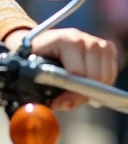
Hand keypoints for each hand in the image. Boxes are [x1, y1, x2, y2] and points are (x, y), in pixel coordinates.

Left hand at [3, 28, 118, 110]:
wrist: (37, 42)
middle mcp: (82, 38)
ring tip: (76, 92)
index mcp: (63, 40)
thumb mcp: (32, 73)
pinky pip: (111, 73)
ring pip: (105, 76)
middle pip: (95, 76)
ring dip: (93, 89)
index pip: (78, 72)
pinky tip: (87, 85)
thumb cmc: (32, 58)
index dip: (71, 92)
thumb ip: (44, 90)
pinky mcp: (105, 48)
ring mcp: (95, 42)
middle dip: (82, 93)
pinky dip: (102, 84)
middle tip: (68, 100)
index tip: (60, 102)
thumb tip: (62, 105)